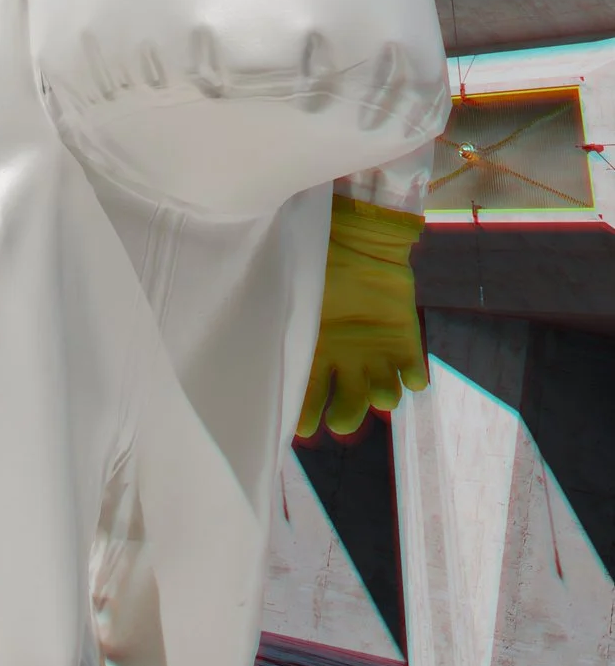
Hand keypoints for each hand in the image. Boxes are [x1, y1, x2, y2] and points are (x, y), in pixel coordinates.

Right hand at [296, 195, 428, 439]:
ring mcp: (378, 355)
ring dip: (383, 396)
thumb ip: (283, 318)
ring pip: (384, 394)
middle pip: (349, 406)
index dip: (305, 415)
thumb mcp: (296, 293)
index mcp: (316, 352)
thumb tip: (252, 339)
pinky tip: (410, 375)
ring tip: (381, 392)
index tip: (304, 428)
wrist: (360, 236)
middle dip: (347, 416)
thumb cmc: (320, 262)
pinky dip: (413, 378)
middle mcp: (347, 362)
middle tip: (342, 418)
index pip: (308, 395)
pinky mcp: (406, 343)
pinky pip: (414, 374)